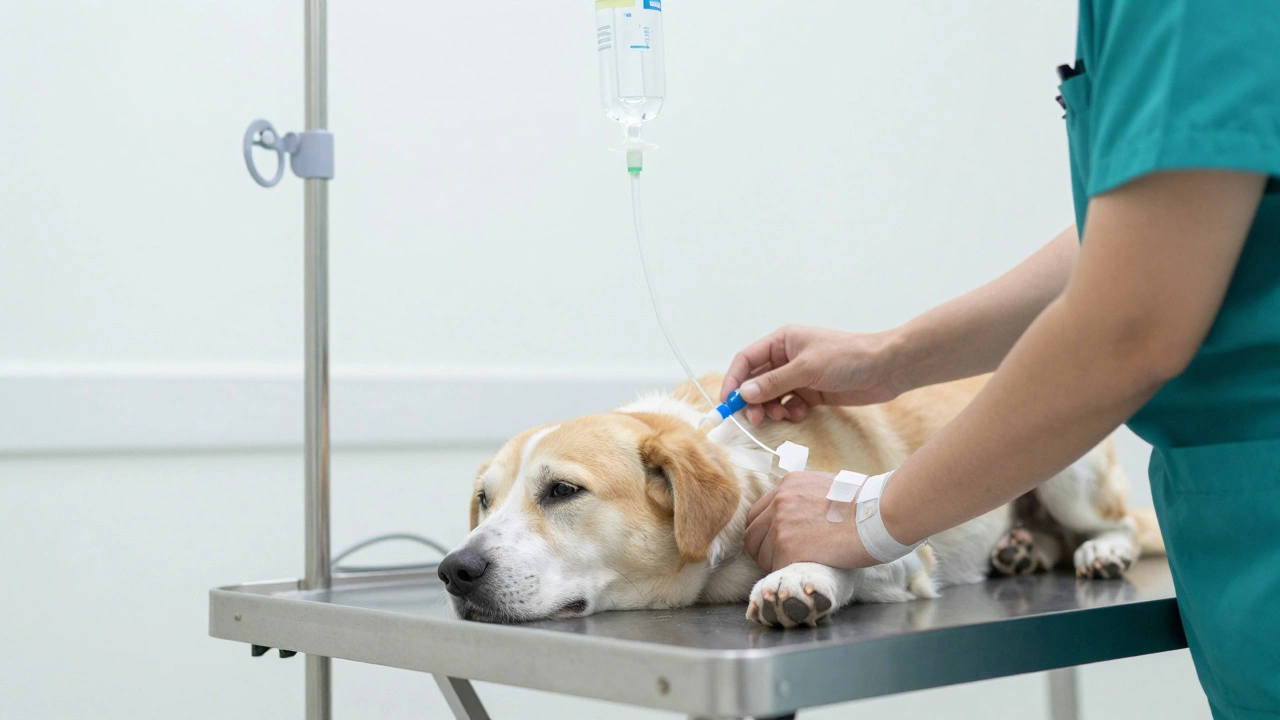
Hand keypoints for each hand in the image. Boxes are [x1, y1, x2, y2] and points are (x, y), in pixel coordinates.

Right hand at [722, 325, 901, 424]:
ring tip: (782, 416)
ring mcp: (799, 375)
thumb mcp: (806, 368)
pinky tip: (801, 413)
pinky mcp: (812, 391)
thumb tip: (744, 393)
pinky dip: (790, 411)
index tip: (728, 402)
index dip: (733, 380)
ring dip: (772, 408)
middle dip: (753, 400)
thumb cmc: (847, 357)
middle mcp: (787, 357)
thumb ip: (773, 382)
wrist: (886, 368)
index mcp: (782, 341)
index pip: (746, 360)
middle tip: (754, 419)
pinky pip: (790, 403)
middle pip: (757, 381)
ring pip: (772, 395)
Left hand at [743, 471, 878, 571]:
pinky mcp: (789, 548)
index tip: (776, 544)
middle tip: (783, 560)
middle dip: (764, 551)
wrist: (880, 515)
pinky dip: (788, 573)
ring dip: (776, 564)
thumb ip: (808, 497)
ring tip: (800, 566)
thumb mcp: (830, 487)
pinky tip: (807, 570)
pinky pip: (777, 568)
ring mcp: (781, 525)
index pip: (758, 514)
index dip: (764, 533)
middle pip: (752, 534)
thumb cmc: (867, 505)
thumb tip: (806, 512)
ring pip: (761, 554)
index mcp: (789, 485)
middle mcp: (780, 501)